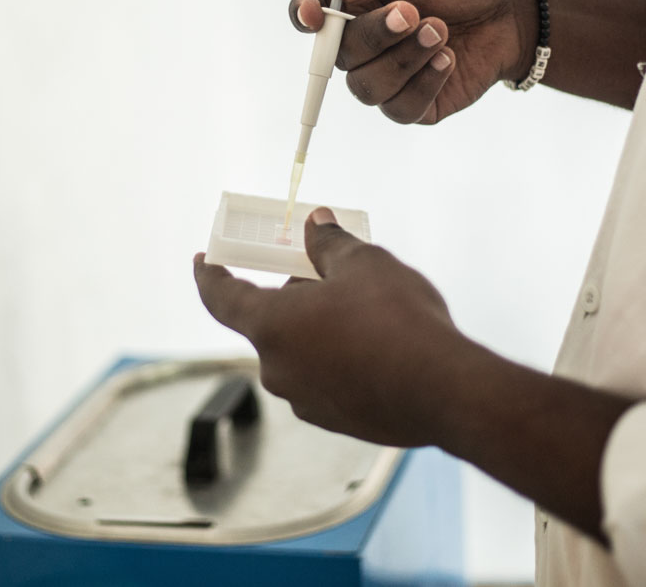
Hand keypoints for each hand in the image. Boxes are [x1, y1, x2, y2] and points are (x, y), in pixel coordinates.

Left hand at [193, 207, 471, 446]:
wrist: (444, 390)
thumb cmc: (396, 320)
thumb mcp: (363, 263)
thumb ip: (329, 244)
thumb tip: (316, 224)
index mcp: (271, 327)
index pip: (221, 298)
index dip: (209, 276)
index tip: (201, 261)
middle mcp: (278, 370)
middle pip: (273, 323)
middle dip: (297, 297)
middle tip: (333, 275)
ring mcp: (306, 401)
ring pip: (303, 353)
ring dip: (321, 330)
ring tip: (368, 311)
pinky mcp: (338, 421)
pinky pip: (328, 380)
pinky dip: (342, 360)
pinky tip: (382, 348)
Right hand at [290, 0, 536, 123]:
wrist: (511, 8)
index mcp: (351, 3)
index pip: (307, 11)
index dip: (302, 15)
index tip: (315, 14)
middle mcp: (360, 44)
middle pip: (338, 55)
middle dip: (376, 35)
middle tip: (414, 12)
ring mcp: (385, 77)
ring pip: (367, 88)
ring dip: (403, 60)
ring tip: (440, 32)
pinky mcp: (414, 104)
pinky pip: (400, 108)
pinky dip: (425, 82)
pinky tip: (449, 59)